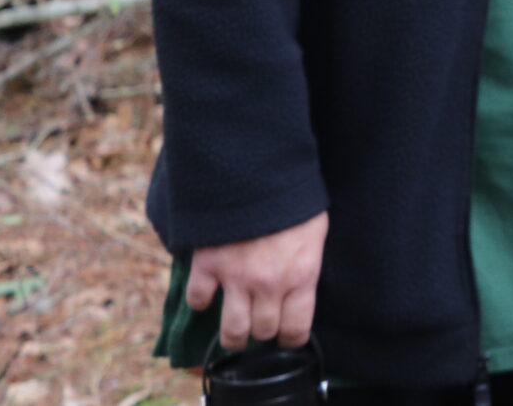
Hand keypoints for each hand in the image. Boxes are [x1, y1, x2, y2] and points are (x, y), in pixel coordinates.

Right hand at [186, 210, 327, 349]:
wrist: (260, 173)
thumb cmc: (294, 202)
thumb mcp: (314, 235)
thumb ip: (305, 266)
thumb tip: (300, 289)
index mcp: (301, 275)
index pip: (296, 329)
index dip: (291, 339)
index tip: (286, 337)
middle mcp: (269, 284)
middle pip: (262, 332)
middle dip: (263, 333)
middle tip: (260, 326)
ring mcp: (236, 277)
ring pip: (232, 330)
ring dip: (234, 334)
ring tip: (235, 331)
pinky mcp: (209, 265)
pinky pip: (198, 300)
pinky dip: (200, 301)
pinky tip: (208, 294)